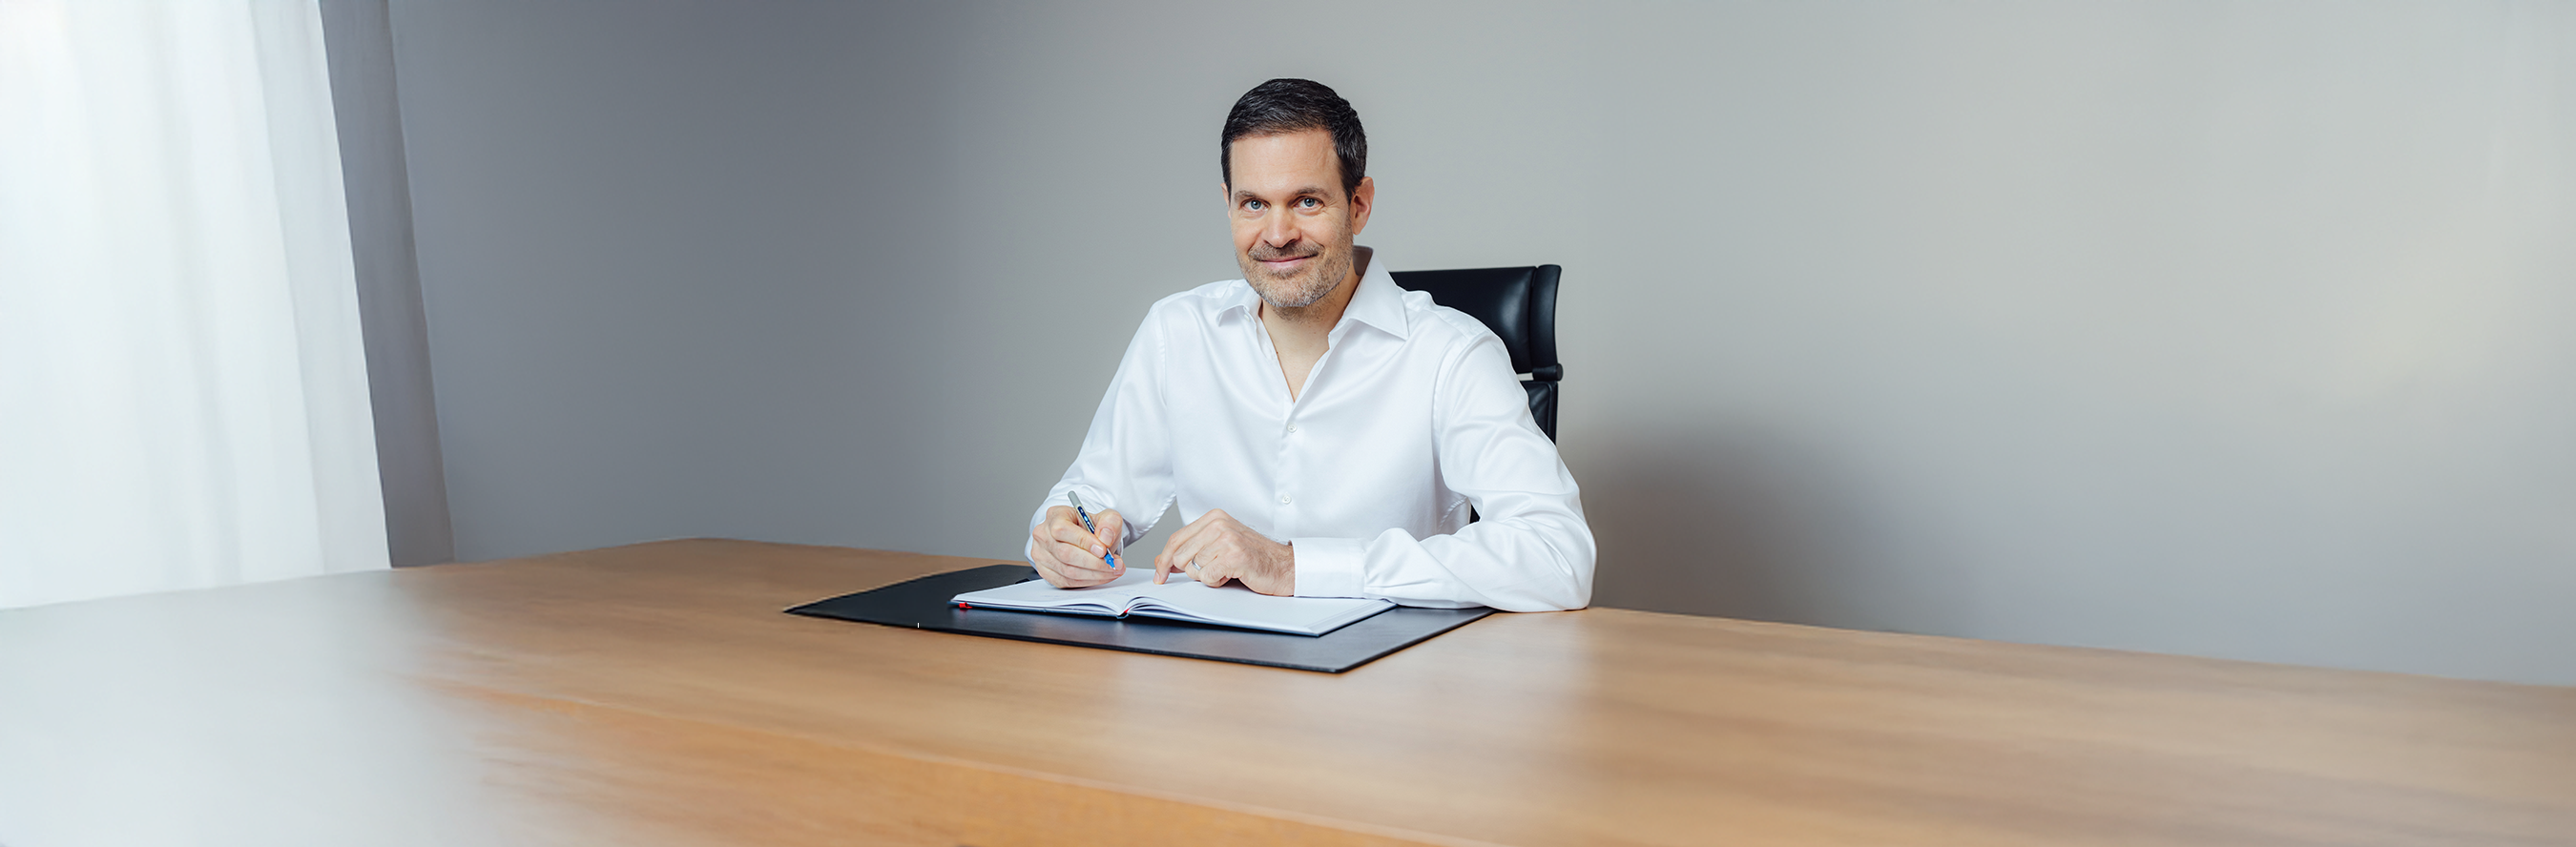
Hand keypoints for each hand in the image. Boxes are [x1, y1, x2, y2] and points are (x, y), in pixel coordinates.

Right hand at [1029, 505, 1123, 587]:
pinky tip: (1101, 576)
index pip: (1062, 529)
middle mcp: (1043, 535)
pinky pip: (1067, 581)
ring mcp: (1041, 555)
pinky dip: (1087, 581)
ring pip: (1067, 571)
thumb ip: (1109, 523)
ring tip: (1112, 570)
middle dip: (1094, 562)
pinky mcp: (1046, 572)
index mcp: (1055, 515)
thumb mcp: (1106, 517)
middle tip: (1113, 564)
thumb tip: (1105, 537)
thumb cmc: (1091, 528)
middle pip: (1065, 553)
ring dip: (1094, 574)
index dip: (1083, 541)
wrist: (1086, 539)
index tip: (1103, 550)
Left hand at [1154, 509, 1293, 595]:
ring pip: (1193, 568)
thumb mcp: (1217, 547)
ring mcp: (1226, 538)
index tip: (1160, 575)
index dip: (1165, 560)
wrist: (1283, 566)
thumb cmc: (1252, 557)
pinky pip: (1206, 577)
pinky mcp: (1233, 556)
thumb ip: (1190, 550)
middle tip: (1213, 569)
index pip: (1176, 539)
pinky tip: (1231, 574)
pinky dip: (1216, 581)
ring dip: (1208, 576)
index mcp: (1213, 517)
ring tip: (1227, 570)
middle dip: (1192, 571)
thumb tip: (1162, 559)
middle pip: (1180, 556)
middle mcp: (1219, 524)